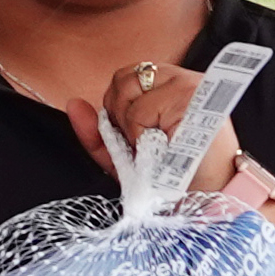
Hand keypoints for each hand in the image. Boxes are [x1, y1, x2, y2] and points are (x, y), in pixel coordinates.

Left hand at [70, 60, 239, 195]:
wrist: (202, 198)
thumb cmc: (167, 177)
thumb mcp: (124, 155)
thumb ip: (96, 131)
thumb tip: (73, 104)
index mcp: (169, 85)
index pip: (125, 76)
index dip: (118, 107)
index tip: (134, 135)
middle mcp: (181, 78)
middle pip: (122, 77)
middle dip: (120, 114)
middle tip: (143, 141)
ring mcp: (188, 83)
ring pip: (127, 89)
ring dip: (131, 125)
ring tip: (153, 143)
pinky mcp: (190, 96)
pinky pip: (139, 109)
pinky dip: (139, 134)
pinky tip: (160, 145)